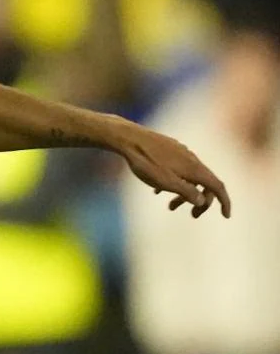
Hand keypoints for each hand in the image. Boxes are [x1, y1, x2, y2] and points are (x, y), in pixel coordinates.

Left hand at [116, 120, 230, 217]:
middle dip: (201, 201)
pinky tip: (157, 190)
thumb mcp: (166, 182)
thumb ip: (187, 192)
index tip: (226, 216)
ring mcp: (180, 153)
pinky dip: (174, 182)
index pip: (217, 186)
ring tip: (169, 207)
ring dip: (184, 193)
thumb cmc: (146, 162)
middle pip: (204, 183)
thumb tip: (202, 201)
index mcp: (194, 168)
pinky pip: (178, 170)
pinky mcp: (169, 150)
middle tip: (192, 215)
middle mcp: (192, 159)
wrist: (127, 137)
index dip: (224, 201)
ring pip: (189, 177)